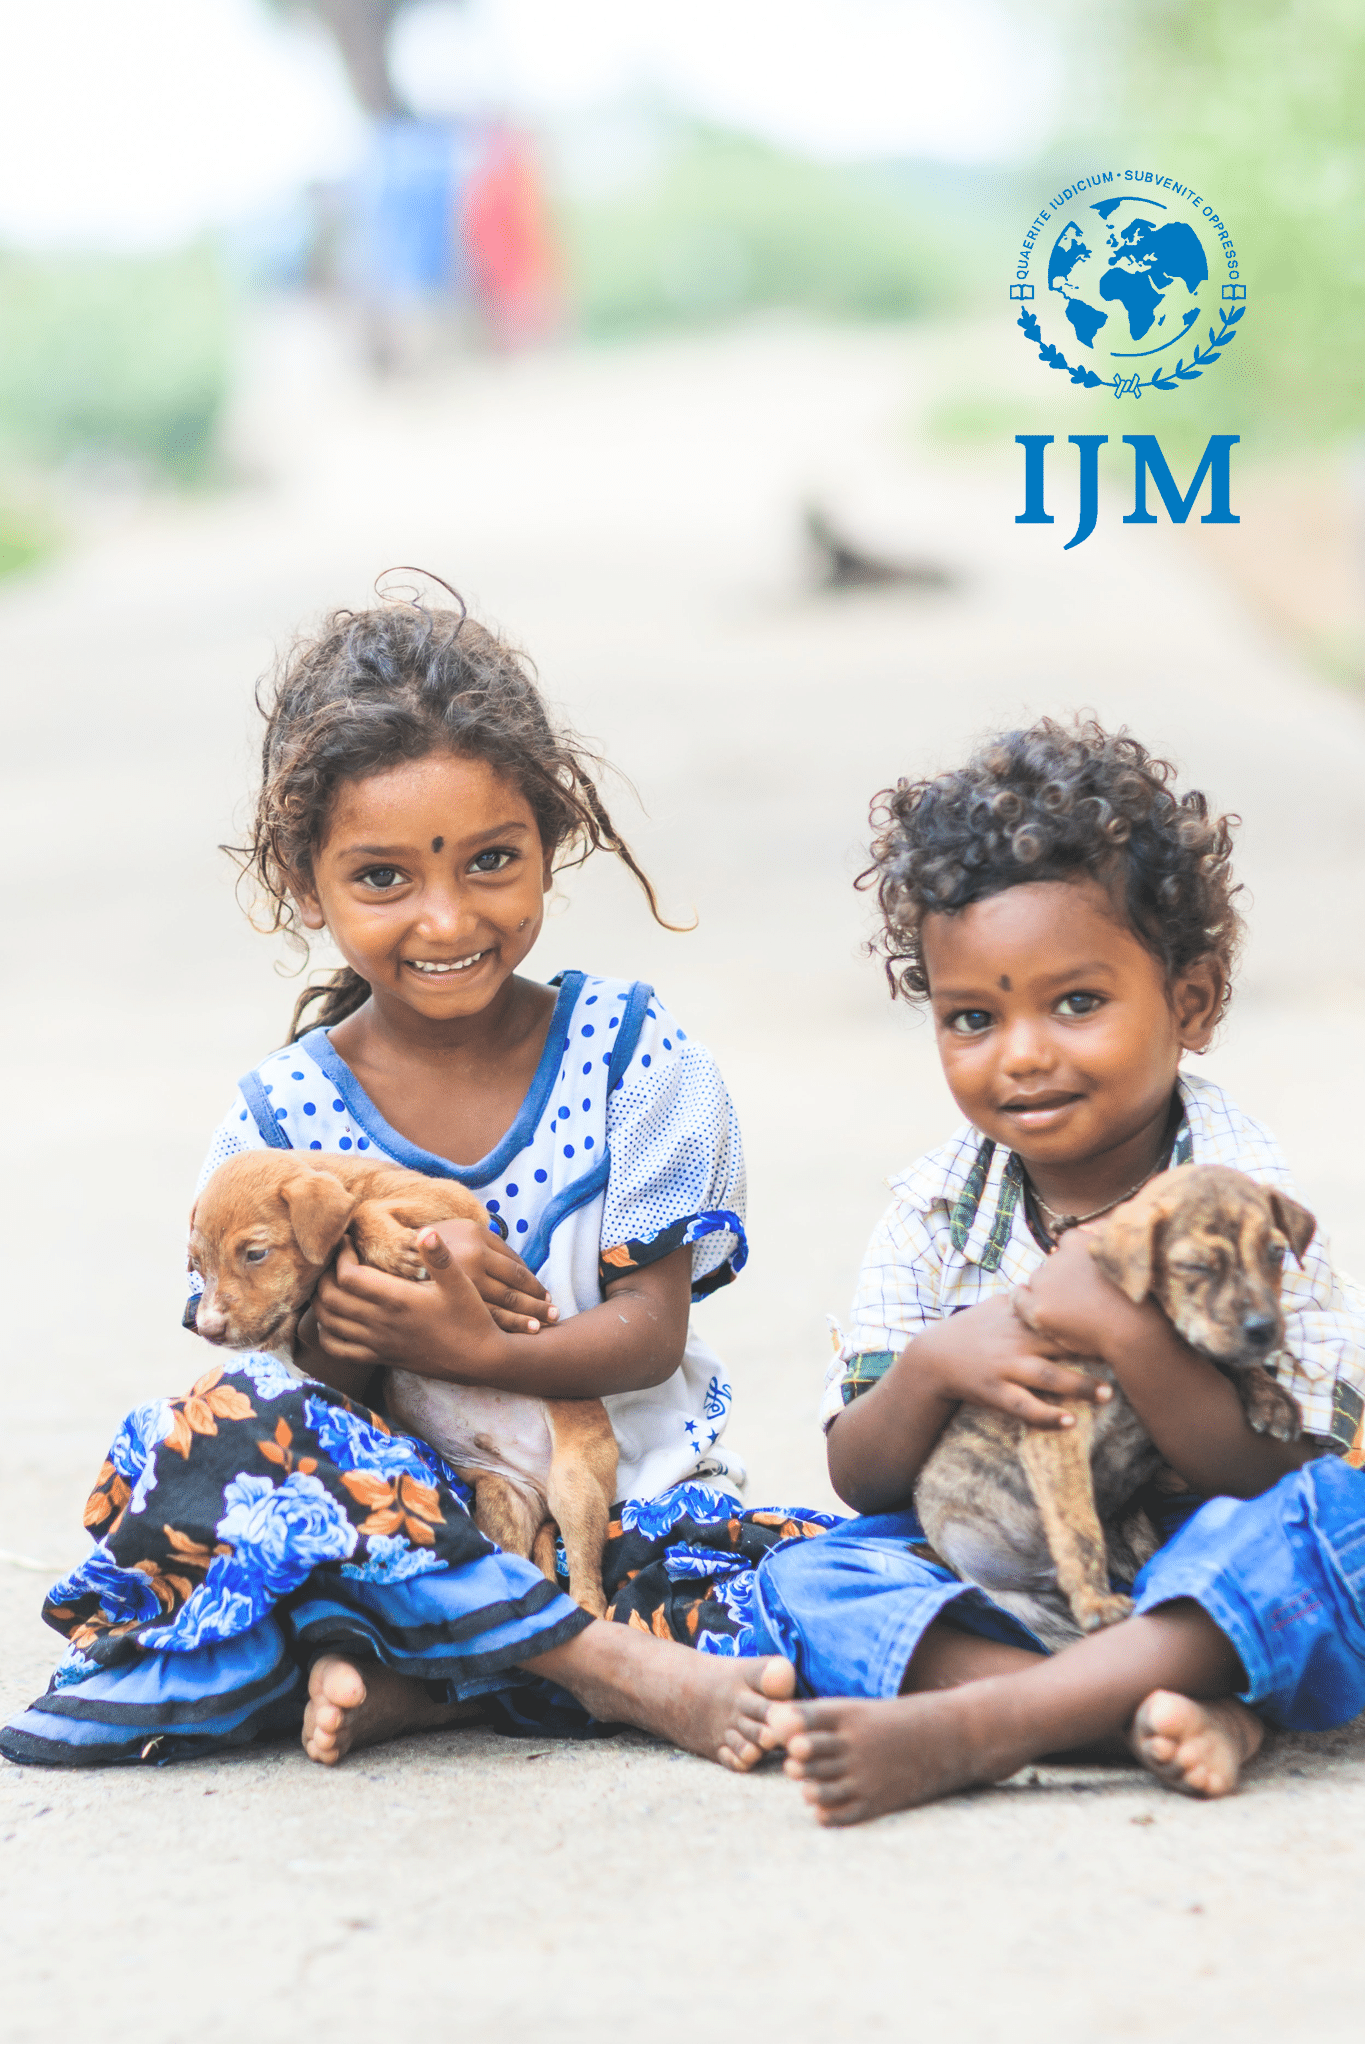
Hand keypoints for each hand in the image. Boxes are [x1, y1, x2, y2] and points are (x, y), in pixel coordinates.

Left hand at [313, 1236, 507, 1378]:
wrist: (479, 1359)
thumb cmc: (471, 1318)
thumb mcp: (461, 1283)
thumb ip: (440, 1257)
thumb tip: (425, 1230)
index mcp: (397, 1300)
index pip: (348, 1276)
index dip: (340, 1256)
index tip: (348, 1241)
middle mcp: (381, 1323)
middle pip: (330, 1298)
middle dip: (324, 1275)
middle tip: (335, 1259)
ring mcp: (377, 1343)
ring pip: (329, 1323)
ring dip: (321, 1301)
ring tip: (331, 1282)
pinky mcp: (380, 1357)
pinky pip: (338, 1350)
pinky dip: (327, 1333)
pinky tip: (334, 1319)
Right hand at [420, 1218, 557, 1333]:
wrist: (390, 1254)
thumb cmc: (434, 1242)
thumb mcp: (462, 1231)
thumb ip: (490, 1245)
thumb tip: (521, 1268)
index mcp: (477, 1240)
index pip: (516, 1268)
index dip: (534, 1283)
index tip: (546, 1295)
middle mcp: (470, 1262)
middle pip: (512, 1290)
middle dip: (536, 1305)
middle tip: (555, 1314)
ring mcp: (456, 1286)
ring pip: (499, 1308)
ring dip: (524, 1319)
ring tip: (540, 1329)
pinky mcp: (445, 1303)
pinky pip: (478, 1319)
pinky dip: (501, 1328)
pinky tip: (514, 1335)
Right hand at [917, 1292, 1112, 1430]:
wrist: (933, 1357)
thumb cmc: (973, 1329)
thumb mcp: (998, 1305)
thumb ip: (1029, 1297)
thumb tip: (1058, 1275)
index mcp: (1020, 1319)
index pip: (1061, 1316)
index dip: (1090, 1318)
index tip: (1120, 1320)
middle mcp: (1016, 1341)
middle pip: (1062, 1345)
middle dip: (1094, 1351)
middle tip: (1128, 1357)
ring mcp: (1005, 1367)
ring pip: (1048, 1378)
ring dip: (1080, 1387)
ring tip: (1108, 1394)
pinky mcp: (994, 1392)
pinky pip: (1024, 1407)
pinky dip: (1047, 1416)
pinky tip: (1069, 1422)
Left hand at [1013, 1226, 1157, 1363]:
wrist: (1134, 1329)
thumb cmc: (1133, 1295)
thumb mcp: (1120, 1255)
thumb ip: (1101, 1237)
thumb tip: (1089, 1226)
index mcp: (1077, 1240)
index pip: (1066, 1243)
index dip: (1074, 1259)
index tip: (1083, 1273)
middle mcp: (1057, 1257)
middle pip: (1051, 1263)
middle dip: (1060, 1276)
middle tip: (1080, 1296)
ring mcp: (1046, 1283)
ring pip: (1037, 1281)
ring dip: (1046, 1291)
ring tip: (1069, 1309)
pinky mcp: (1039, 1308)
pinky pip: (1018, 1298)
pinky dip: (1021, 1300)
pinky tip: (1028, 1305)